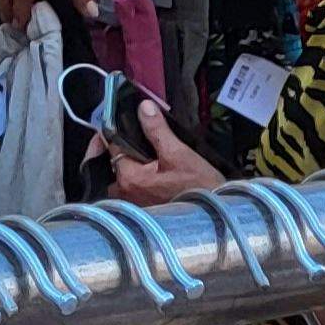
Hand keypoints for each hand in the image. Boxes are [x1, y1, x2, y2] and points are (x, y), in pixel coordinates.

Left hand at [100, 102, 224, 206]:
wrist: (213, 216)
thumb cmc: (198, 186)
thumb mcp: (178, 153)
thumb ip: (157, 130)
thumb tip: (143, 107)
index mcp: (129, 178)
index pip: (112, 146)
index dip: (114, 130)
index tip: (120, 119)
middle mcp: (124, 193)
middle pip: (114, 163)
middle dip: (122, 149)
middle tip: (137, 137)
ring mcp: (131, 204)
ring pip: (122, 176)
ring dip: (130, 164)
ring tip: (147, 153)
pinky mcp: (141, 210)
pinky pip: (131, 188)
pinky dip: (137, 177)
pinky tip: (153, 171)